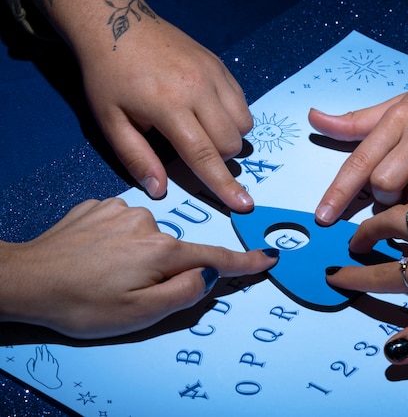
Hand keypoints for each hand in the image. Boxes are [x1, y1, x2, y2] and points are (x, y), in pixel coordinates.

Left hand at [0, 198, 277, 338]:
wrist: (26, 280)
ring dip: (138, 255)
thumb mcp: (140, 315)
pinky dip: (117, 240)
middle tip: (127, 290)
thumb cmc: (84, 304)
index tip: (267, 258)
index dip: (243, 262)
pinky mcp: (101, 204)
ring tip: (105, 272)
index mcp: (162, 251)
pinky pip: (123, 224)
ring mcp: (122, 209)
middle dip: (164, 270)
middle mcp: (148, 222)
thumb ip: (183, 294)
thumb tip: (207, 275)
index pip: (213, 257)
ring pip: (148, 237)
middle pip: (175, 250)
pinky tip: (94, 253)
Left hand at [79, 18, 253, 208]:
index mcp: (169, 106)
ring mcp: (213, 75)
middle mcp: (199, 89)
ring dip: (230, 139)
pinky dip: (234, 117)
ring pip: (243, 124)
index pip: (204, 155)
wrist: (118, 24)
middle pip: (230, 143)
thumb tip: (160, 190)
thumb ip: (137, 157)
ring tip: (203, 132)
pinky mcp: (220, 66)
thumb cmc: (110, 75)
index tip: (243, 204)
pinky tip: (209, 113)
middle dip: (219, 159)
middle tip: (194, 150)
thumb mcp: (110, 120)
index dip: (223, 185)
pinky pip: (243, 102)